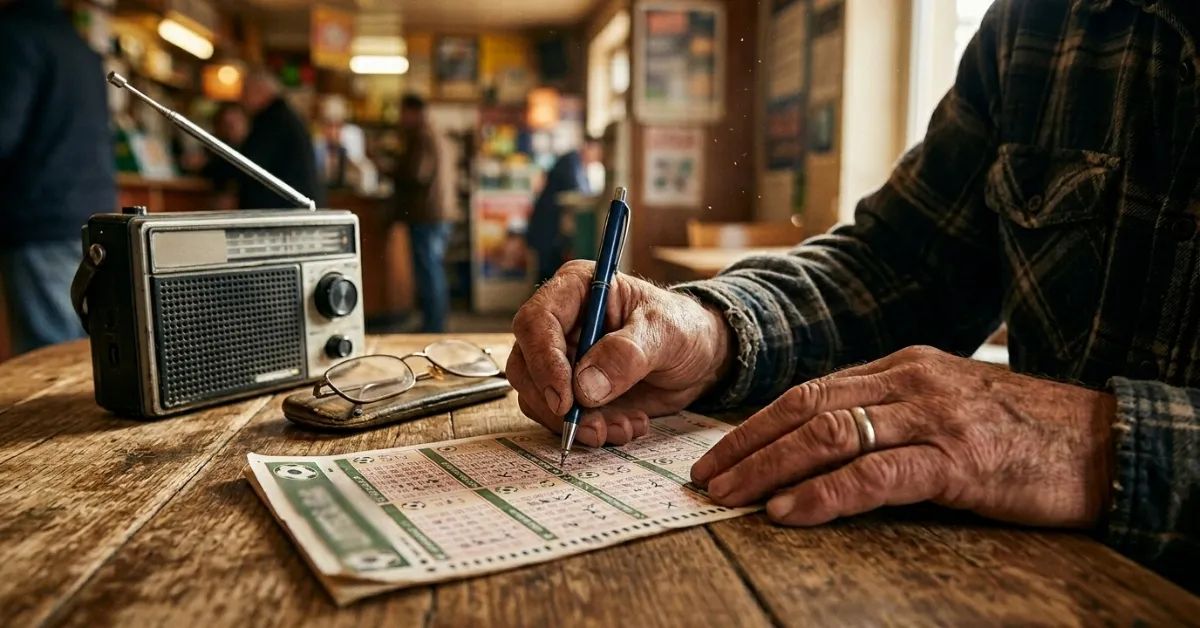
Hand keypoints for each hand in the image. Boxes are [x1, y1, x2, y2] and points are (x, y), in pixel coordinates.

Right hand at [508, 261, 732, 446]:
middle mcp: (561, 325)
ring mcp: (563, 361)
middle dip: (555, 405)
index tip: (565, 399)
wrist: (702, 357)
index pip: (536, 323)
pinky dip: (591, 431)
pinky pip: (562, 419)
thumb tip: (584, 386)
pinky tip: (627, 426)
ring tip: (622, 428)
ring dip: (577, 424)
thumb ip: (627, 354)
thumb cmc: (683, 327)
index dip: (543, 362)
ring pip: (539, 399)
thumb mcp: (665, 332)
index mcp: (576, 290)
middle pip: (525, 366)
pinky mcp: (574, 392)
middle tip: (591, 428)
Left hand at [690, 346, 1115, 528]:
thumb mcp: (947, 407)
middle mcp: (909, 381)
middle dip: (746, 445)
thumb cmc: (1022, 432)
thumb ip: (891, 414)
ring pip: (828, 434)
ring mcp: (932, 416)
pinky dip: (823, 494)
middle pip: (804, 406)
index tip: (719, 454)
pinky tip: (788, 513)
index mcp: (902, 366)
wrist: (1104, 442)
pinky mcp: (957, 458)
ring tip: (730, 498)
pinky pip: (874, 474)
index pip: (809, 390)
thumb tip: (824, 444)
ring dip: (769, 468)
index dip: (757, 424)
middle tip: (705, 479)